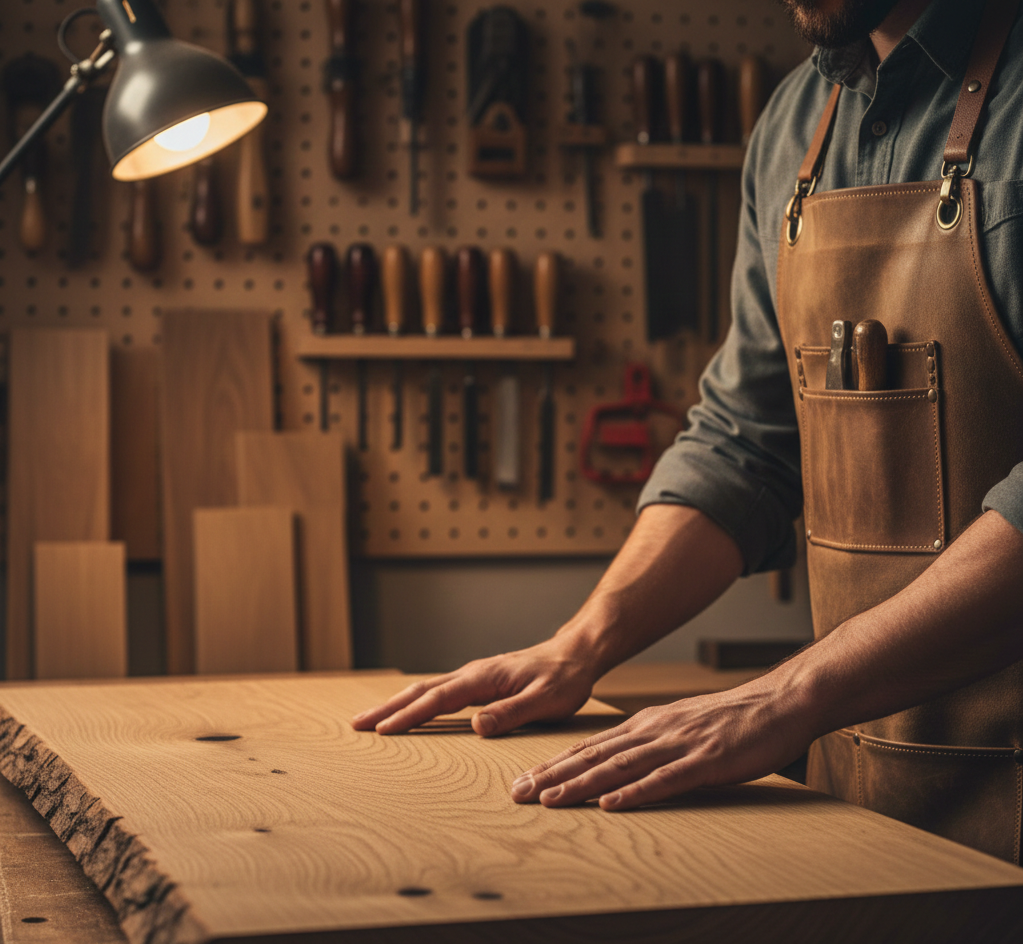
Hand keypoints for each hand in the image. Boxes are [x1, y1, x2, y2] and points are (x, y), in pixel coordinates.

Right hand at [351, 638, 598, 736]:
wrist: (575, 655)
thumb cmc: (564, 679)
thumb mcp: (546, 701)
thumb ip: (512, 713)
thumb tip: (476, 726)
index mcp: (484, 678)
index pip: (438, 700)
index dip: (409, 716)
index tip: (382, 731)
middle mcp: (473, 674)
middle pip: (421, 690)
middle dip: (388, 708)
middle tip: (356, 724)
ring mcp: (474, 677)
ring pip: (427, 689)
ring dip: (397, 704)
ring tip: (371, 720)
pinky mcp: (479, 682)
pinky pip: (439, 692)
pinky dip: (416, 701)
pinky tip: (409, 711)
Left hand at [509, 680, 813, 810]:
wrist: (776, 703)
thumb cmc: (730, 719)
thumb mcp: (680, 724)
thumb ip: (650, 741)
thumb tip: (617, 761)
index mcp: (647, 724)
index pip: (591, 746)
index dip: (555, 764)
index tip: (525, 780)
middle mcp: (654, 731)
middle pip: (594, 756)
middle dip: (554, 775)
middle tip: (519, 793)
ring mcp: (678, 745)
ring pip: (620, 767)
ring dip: (582, 785)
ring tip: (551, 800)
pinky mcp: (705, 762)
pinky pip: (665, 780)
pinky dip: (635, 793)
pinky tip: (612, 804)